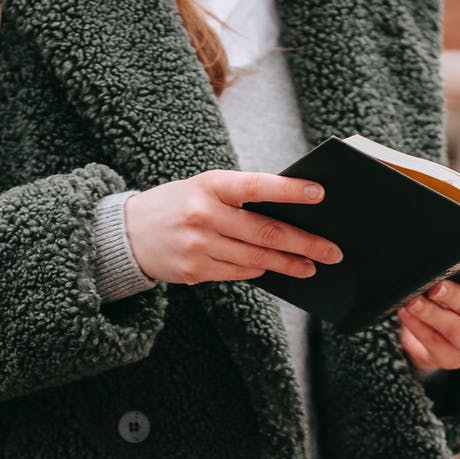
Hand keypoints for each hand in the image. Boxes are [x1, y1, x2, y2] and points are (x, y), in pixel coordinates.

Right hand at [123, 170, 342, 285]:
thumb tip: (289, 213)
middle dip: (305, 243)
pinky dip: (259, 271)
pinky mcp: (194, 270)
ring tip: (312, 266)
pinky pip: (238, 273)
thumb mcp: (203, 188)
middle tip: (332, 251)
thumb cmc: (177, 204)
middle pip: (266, 232)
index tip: (320, 194)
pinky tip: (275, 269)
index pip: (257, 186)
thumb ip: (240, 197)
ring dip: (289, 264)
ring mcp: (198, 245)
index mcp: (209, 185)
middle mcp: (204, 214)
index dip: (290, 191)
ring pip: (256, 259)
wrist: (127, 233)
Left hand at [399, 256, 459, 374]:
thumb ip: (458, 276)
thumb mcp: (459, 288)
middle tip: (434, 287)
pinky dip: (417, 327)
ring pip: (453, 327)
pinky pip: (434, 342)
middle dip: (452, 295)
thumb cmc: (450, 306)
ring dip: (430, 313)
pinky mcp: (454, 360)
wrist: (438, 340)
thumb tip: (436, 267)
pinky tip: (406, 315)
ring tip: (413, 302)